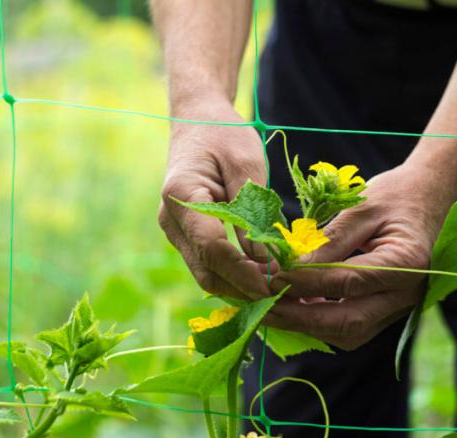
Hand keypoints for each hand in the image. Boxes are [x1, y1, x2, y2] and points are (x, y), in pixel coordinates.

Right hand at [158, 97, 270, 299]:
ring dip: (241, 289)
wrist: (198, 120)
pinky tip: (265, 281)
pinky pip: (210, 265)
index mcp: (181, 195)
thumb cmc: (223, 134)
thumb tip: (264, 260)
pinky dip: (236, 277)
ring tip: (279, 295)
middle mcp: (172, 220)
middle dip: (244, 290)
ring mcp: (177, 231)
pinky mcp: (188, 235)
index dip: (242, 272)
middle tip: (285, 298)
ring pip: (206, 274)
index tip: (273, 287)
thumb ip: (253, 211)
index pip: (211, 246)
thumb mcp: (246, 162)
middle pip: (206, 270)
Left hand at [265, 164, 443, 349]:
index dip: (306, 282)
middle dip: (300, 317)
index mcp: (407, 263)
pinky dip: (319, 322)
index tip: (271, 277)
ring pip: (349, 333)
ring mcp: (400, 308)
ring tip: (269, 309)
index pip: (348, 281)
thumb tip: (289, 269)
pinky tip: (293, 307)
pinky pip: (352, 327)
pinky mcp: (387, 311)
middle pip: (349, 321)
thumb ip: (329, 241)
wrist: (429, 199)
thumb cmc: (396, 196)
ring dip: (306, 325)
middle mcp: (408, 294)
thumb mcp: (361, 208)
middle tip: (262, 305)